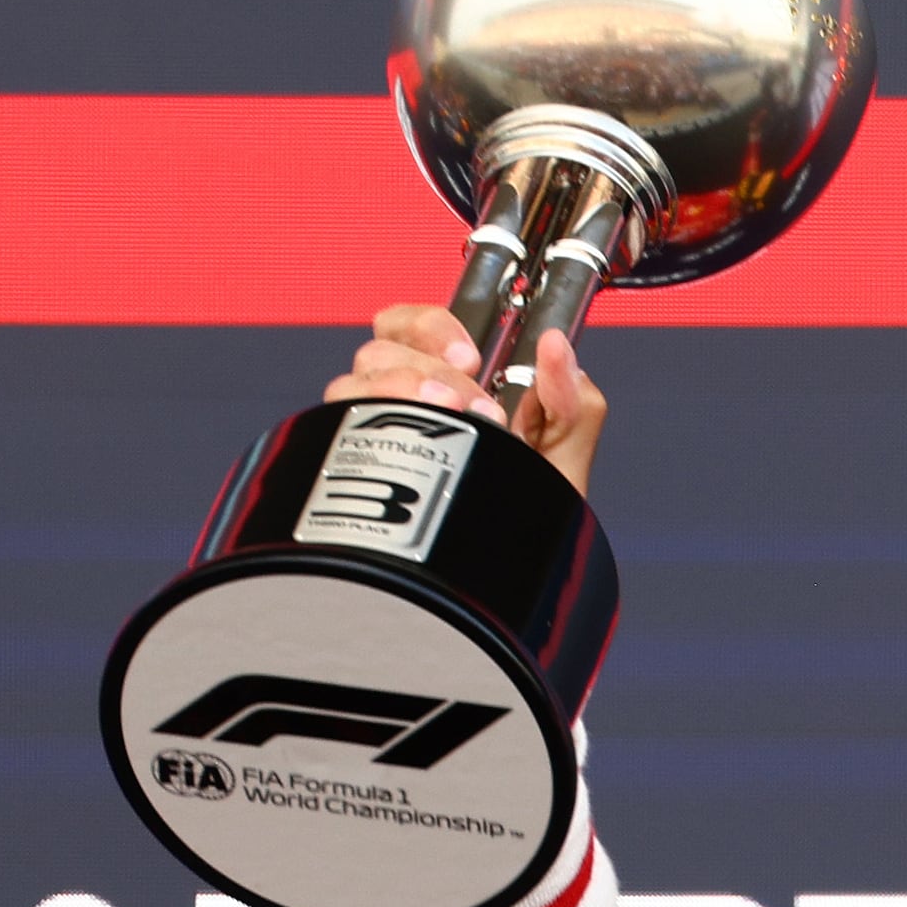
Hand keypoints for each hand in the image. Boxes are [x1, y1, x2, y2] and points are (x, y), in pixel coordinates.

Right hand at [326, 307, 606, 494]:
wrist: (497, 580)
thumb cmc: (522, 519)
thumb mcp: (563, 458)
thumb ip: (572, 400)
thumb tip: (558, 345)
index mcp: (443, 385)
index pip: (406, 325)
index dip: (432, 326)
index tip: (470, 356)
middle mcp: (397, 403)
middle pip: (379, 349)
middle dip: (432, 369)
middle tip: (476, 408)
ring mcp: (367, 435)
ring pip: (353, 382)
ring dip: (401, 393)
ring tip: (448, 425)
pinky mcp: (345, 466)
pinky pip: (334, 427)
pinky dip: (366, 426)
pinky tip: (403, 448)